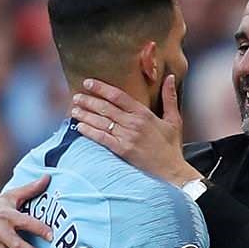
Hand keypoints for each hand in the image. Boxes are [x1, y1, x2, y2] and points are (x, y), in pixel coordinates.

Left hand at [71, 75, 202, 186]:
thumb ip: (169, 97)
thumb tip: (169, 77)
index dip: (101, 88)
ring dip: (85, 115)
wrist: (172, 171)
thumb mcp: (174, 119)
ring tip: (74, 110)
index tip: (88, 83)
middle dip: (88, 101)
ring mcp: (127, 137)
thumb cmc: (172, 147)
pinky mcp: (123, 150)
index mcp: (144, 113)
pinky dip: (90, 132)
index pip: (118, 96)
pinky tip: (79, 127)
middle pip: (106, 107)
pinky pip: (102, 138)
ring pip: (101, 122)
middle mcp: (133, 123)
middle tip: (76, 96)